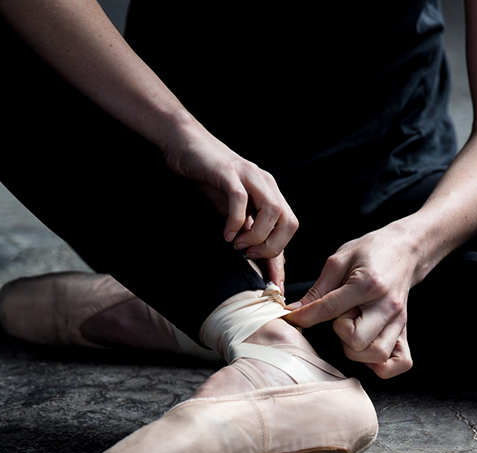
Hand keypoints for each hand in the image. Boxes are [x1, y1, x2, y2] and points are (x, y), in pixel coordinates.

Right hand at [162, 122, 296, 287]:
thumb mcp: (232, 208)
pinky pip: (240, 198)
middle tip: (249, 255)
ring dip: (257, 235)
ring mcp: (249, 176)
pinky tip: (226, 234)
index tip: (274, 284)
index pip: (289, 228)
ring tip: (237, 244)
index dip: (281, 257)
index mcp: (271, 192)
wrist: (187, 144)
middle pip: (289, 222)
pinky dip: (236, 220)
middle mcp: (266, 184)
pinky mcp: (228, 172)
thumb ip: (247, 231)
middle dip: (272, 247)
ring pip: (272, 211)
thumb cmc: (209, 178)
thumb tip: (260, 263)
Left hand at [285, 223, 419, 377]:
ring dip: (357, 349)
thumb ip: (317, 289)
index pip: (329, 310)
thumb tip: (293, 311)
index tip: (292, 318)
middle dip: (340, 333)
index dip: (304, 316)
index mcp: (367, 284)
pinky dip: (382, 364)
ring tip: (354, 328)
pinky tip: (367, 348)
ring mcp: (399, 321)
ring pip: (376, 355)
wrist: (404, 249)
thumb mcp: (339, 260)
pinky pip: (400, 363)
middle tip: (341, 316)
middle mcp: (387, 306)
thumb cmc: (371, 252)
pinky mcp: (405, 330)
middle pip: (356, 341)